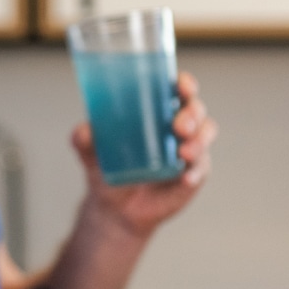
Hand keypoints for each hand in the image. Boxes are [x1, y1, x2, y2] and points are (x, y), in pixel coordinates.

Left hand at [72, 71, 217, 238]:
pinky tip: (185, 177)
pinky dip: (195, 171)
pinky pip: (201, 168)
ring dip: (199, 141)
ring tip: (184, 153)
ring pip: (205, 134)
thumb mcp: (90, 151)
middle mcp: (175, 123)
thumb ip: (83, 139)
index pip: (176, 88)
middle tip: (179, 126)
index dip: (184, 83)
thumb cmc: (106, 165)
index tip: (180, 85)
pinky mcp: (193, 173)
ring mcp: (188, 147)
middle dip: (192, 113)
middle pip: (196, 108)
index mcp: (154, 108)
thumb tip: (84, 131)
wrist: (115, 206)